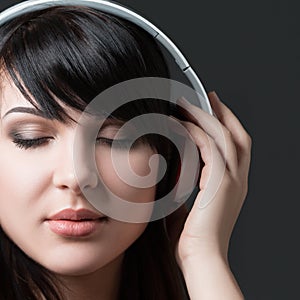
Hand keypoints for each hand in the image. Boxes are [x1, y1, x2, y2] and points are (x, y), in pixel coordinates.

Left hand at [172, 92, 251, 265]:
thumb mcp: (191, 207)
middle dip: (222, 113)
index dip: (226, 124)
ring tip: (187, 104)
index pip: (236, 145)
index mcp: (233, 184)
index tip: (212, 109)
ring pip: (224, 135)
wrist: (202, 258)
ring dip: (205, 116)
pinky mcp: (220, 182)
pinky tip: (177, 123)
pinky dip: (193, 131)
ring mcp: (232, 179)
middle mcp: (238, 178)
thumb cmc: (194, 238)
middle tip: (208, 96)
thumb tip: (173, 175)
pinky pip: (208, 146)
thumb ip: (186, 189)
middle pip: (237, 134)